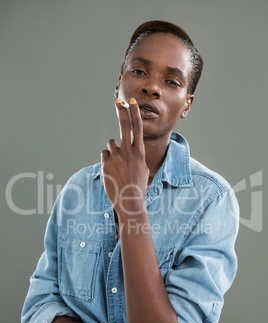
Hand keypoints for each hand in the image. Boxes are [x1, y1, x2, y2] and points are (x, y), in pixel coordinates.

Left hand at [101, 98, 148, 218]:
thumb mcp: (143, 168)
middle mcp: (129, 152)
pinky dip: (107, 160)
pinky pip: (105, 154)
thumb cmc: (137, 185)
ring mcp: (117, 157)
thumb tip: (128, 145)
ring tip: (118, 166)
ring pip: (111, 143)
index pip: (138, 128)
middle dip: (122, 112)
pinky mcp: (106, 163)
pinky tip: (112, 171)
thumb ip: (136, 155)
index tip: (132, 102)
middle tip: (119, 101)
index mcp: (140, 152)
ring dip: (113, 150)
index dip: (134, 113)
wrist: (129, 201)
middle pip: (125, 126)